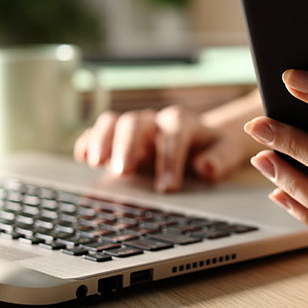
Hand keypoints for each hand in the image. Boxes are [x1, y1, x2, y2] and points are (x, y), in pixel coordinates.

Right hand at [75, 105, 251, 191]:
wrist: (200, 141)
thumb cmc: (211, 149)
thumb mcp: (225, 152)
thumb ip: (220, 158)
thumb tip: (206, 166)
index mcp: (182, 123)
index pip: (174, 132)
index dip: (170, 158)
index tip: (167, 186)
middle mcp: (153, 121)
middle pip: (136, 122)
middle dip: (128, 146)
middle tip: (124, 171)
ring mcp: (132, 129)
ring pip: (114, 123)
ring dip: (102, 140)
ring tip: (96, 163)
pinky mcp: (115, 139)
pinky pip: (97, 133)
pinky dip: (87, 142)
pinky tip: (82, 159)